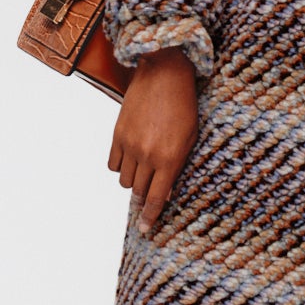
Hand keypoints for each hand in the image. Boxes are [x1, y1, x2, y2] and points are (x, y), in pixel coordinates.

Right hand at [107, 47, 198, 232]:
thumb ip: (178, 165)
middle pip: (139, 192)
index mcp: (170, 159)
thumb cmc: (185, 106)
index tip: (145, 229)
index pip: (157, 198)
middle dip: (143, 200)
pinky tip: (131, 160)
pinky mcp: (117, 134)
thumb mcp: (191, 137)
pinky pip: (113, 164)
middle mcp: (148, 155)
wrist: (164, 75)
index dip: (150, 217)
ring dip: (134, 182)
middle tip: (147, 200)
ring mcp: (130, 145)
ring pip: (125, 181)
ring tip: (143, 172)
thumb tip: (167, 190)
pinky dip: (121, 167)